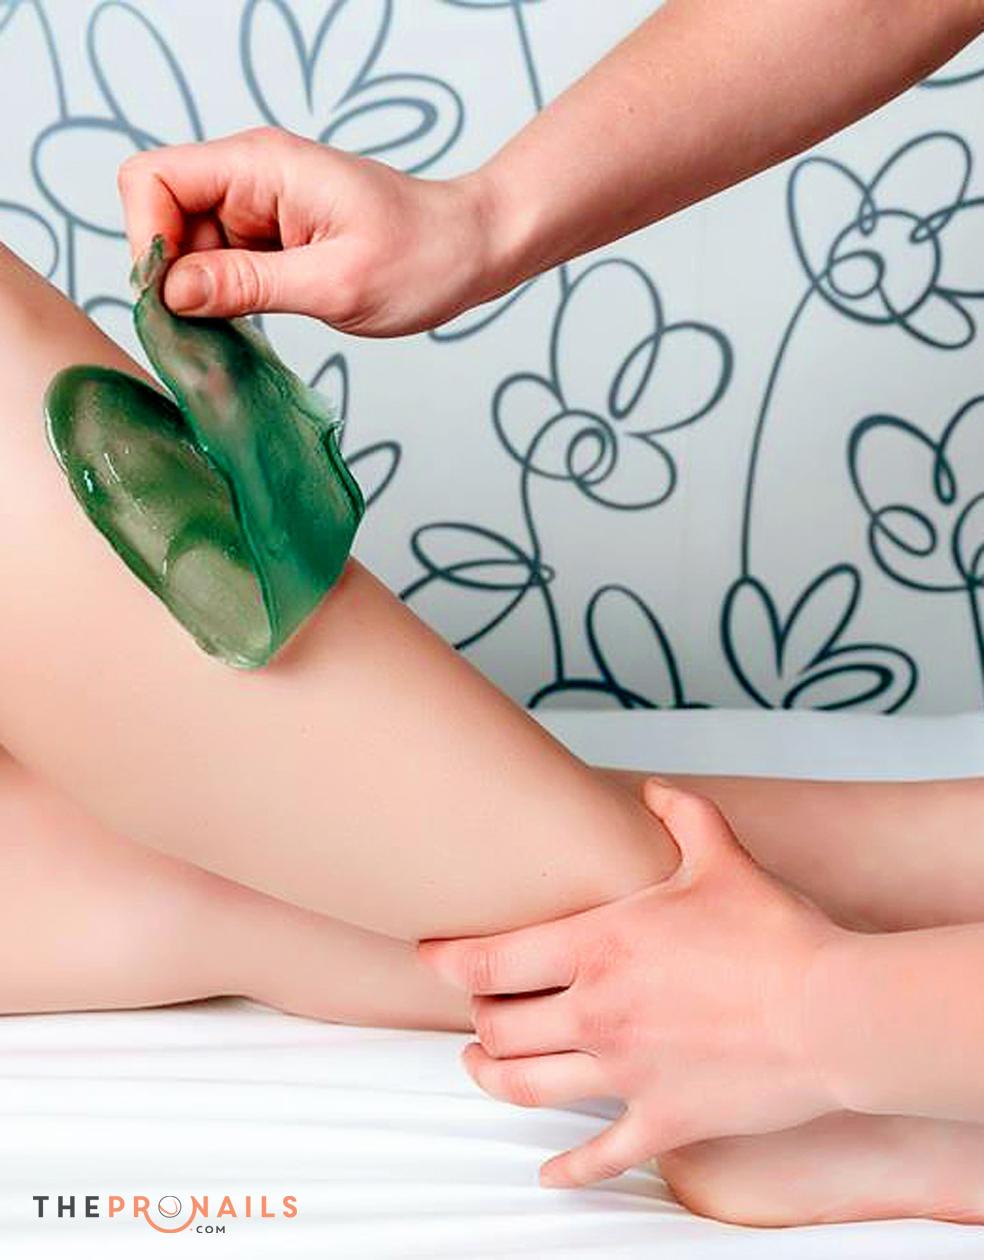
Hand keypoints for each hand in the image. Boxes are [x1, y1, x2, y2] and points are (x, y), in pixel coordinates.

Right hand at [117, 127, 503, 333]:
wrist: (471, 250)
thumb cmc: (423, 258)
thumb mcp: (334, 284)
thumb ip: (248, 285)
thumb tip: (172, 293)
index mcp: (261, 166)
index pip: (153, 179)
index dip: (149, 239)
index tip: (178, 299)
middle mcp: (251, 177)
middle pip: (163, 216)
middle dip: (173, 275)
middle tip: (207, 331)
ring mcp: (260, 207)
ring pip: (188, 247)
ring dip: (201, 293)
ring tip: (239, 333)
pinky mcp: (272, 236)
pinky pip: (221, 264)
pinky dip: (225, 298)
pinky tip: (253, 325)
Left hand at [419, 779, 842, 1187]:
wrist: (832, 1012)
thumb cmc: (774, 934)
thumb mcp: (722, 857)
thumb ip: (682, 815)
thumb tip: (654, 790)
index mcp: (597, 948)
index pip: (490, 961)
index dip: (447, 960)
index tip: (429, 956)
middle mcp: (596, 1013)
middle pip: (498, 1030)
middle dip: (477, 1021)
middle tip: (476, 1011)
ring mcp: (624, 1074)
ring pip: (525, 1088)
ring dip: (492, 1079)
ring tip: (480, 1069)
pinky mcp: (662, 1121)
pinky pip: (598, 1155)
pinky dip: (567, 1169)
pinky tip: (549, 1173)